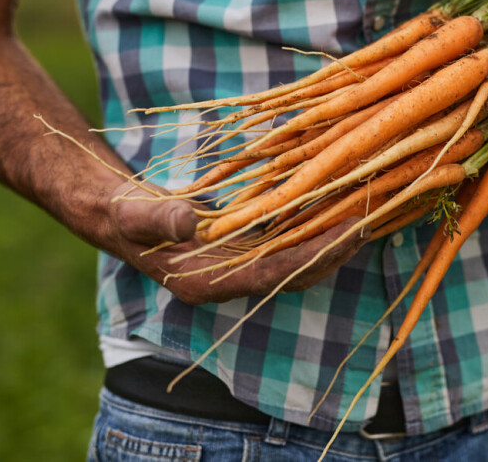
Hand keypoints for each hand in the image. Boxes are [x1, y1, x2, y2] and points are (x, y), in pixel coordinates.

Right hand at [107, 182, 370, 304]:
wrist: (116, 215)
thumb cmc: (124, 215)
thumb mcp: (135, 215)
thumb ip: (160, 220)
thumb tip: (188, 224)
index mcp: (205, 282)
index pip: (272, 274)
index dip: (312, 256)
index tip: (346, 234)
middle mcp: (228, 279)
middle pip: (294, 272)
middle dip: (333, 251)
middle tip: (371, 222)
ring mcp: (238, 266)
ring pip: (296, 259)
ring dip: (330, 240)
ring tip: (366, 215)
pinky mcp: (244, 248)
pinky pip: (287, 241)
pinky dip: (312, 226)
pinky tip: (335, 205)